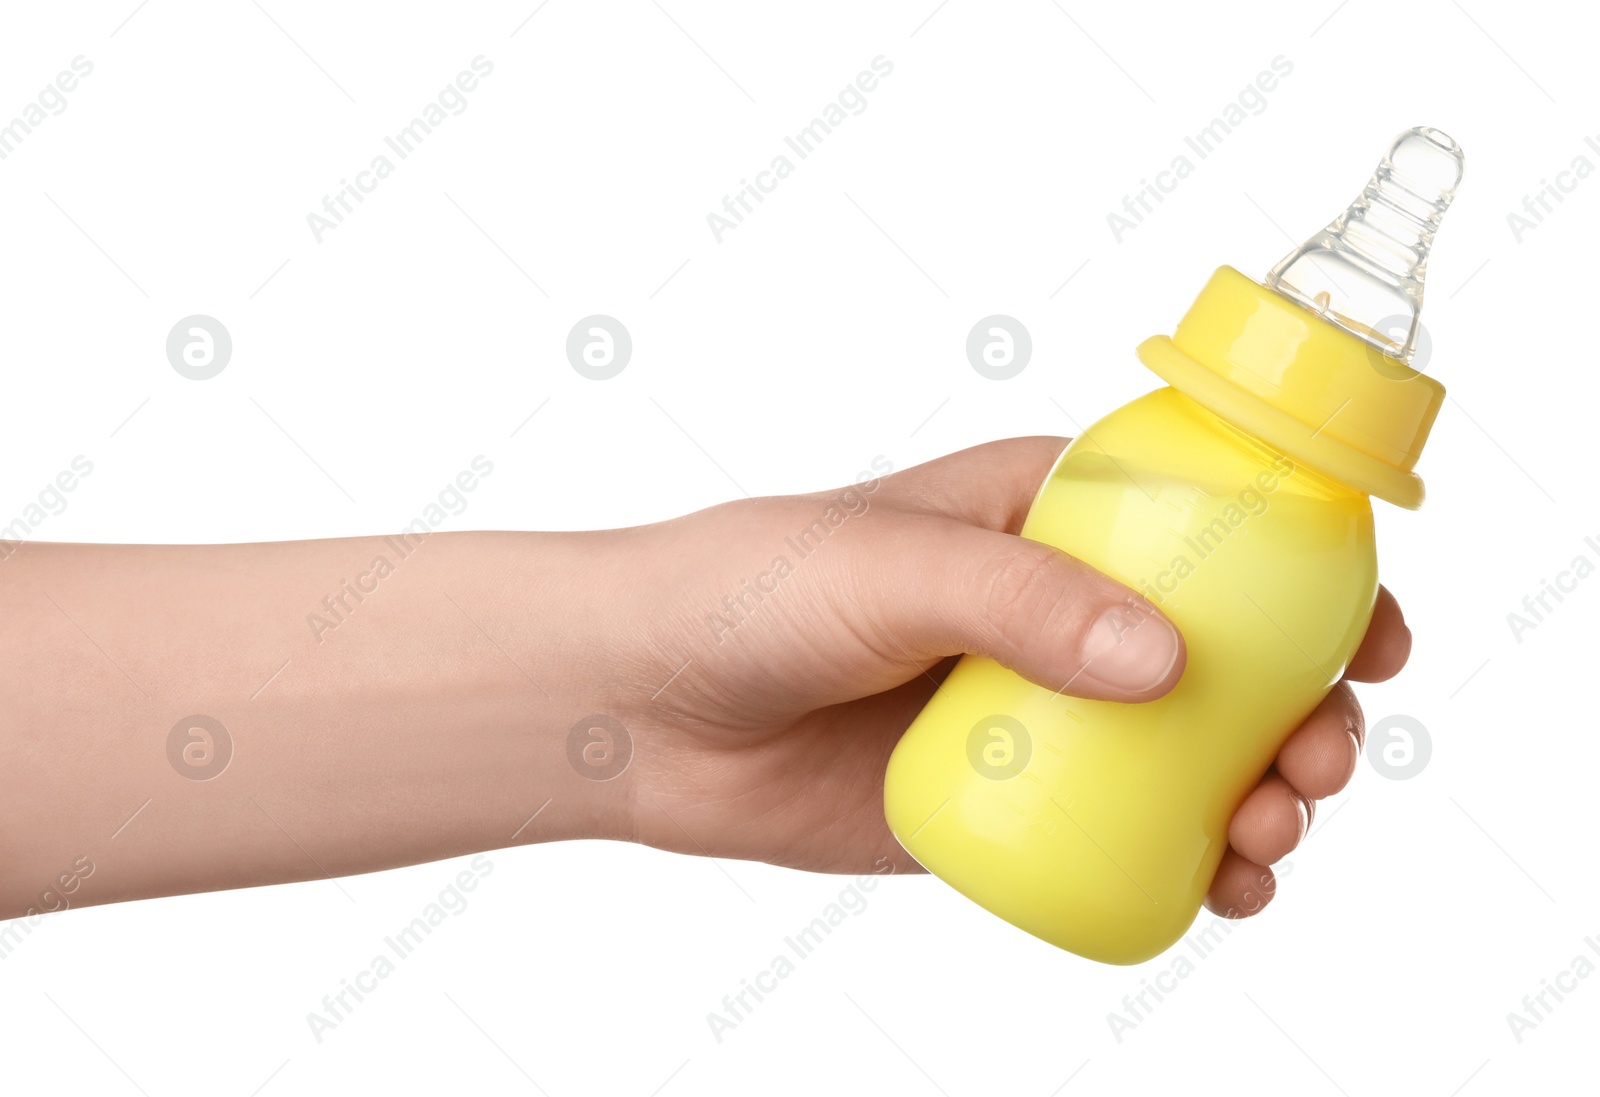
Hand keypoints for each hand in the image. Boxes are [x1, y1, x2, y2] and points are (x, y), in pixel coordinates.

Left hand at [602, 437, 1411, 916]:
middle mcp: (1057, 609)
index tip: (1373, 638)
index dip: (1315, 578)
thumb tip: (1167, 663)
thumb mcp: (886, 566)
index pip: (1215, 528)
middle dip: (1305, 710)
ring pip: (1189, 752)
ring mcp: (1035, 710)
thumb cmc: (749, 594)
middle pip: (1229, 655)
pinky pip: (1119, 829)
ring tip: (1266, 837)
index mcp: (1046, 514)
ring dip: (1262, 795)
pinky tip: (1217, 887)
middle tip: (1313, 766)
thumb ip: (1020, 602)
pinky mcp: (1003, 797)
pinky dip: (1187, 862)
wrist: (643, 705)